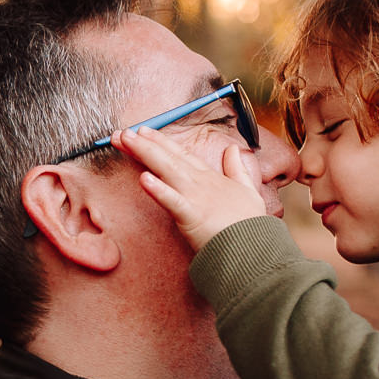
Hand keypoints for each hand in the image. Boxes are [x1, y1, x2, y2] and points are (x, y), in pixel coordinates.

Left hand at [115, 124, 267, 251]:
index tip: (144, 131)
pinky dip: (159, 190)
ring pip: (167, 170)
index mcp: (210, 178)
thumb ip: (237, 169)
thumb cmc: (249, 224)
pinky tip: (143, 179)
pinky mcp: (192, 216)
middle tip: (123, 131)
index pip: (182, 154)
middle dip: (145, 142)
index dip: (161, 141)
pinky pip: (172, 201)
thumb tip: (233, 149)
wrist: (254, 248)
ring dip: (145, 153)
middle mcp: (200, 183)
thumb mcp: (248, 191)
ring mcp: (195, 197)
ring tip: (126, 141)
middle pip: (169, 157)